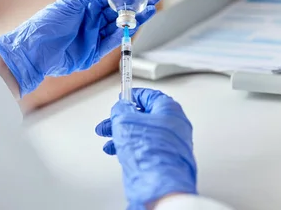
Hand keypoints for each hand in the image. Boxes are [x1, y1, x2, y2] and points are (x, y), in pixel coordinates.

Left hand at [0, 0, 161, 95]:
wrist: (33, 51)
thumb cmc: (45, 24)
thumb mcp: (71, 2)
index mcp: (86, 6)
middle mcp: (91, 20)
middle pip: (120, 10)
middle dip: (138, 2)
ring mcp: (94, 36)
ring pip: (120, 25)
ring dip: (136, 16)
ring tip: (152, 7)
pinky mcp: (94, 53)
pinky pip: (113, 42)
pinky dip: (124, 33)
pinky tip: (136, 24)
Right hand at [95, 89, 196, 208]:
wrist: (158, 184)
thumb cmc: (149, 153)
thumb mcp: (125, 121)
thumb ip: (121, 109)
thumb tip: (121, 106)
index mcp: (170, 110)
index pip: (150, 95)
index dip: (133, 96)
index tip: (123, 97)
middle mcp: (174, 126)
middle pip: (144, 115)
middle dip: (122, 118)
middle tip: (110, 120)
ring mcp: (170, 144)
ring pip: (142, 132)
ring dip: (122, 133)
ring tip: (107, 136)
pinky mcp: (164, 159)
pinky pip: (145, 147)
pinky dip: (130, 145)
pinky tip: (116, 149)